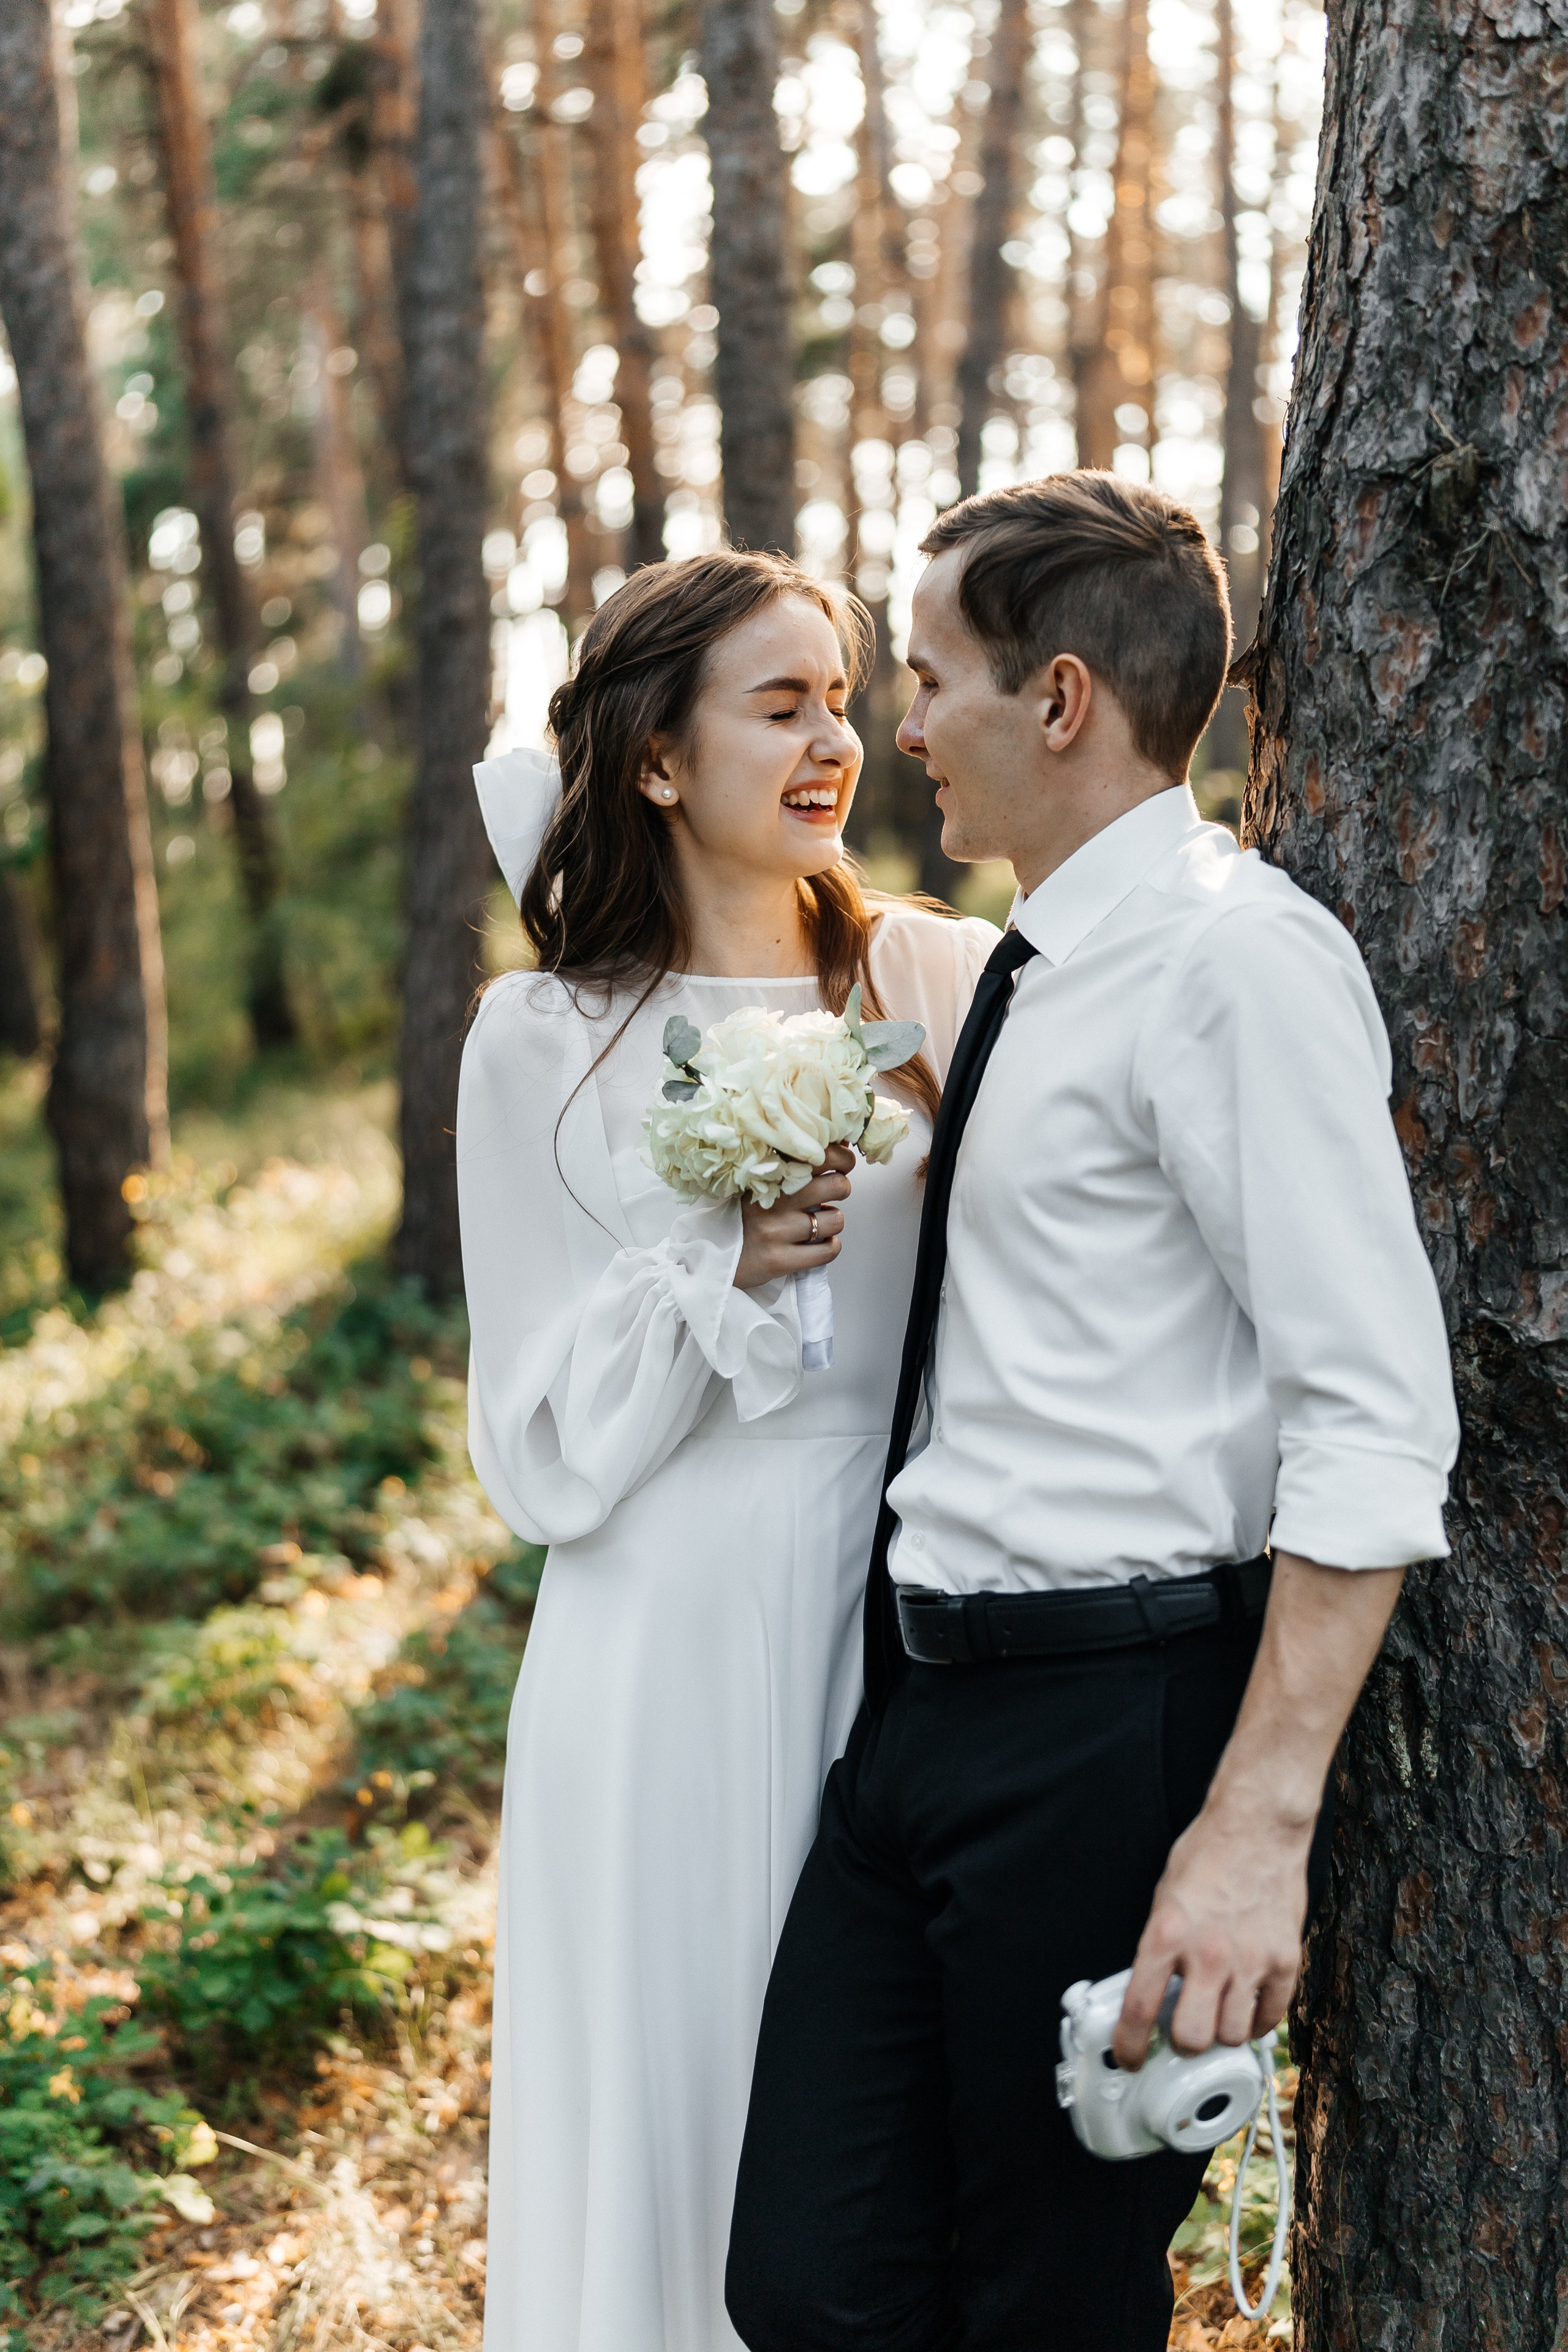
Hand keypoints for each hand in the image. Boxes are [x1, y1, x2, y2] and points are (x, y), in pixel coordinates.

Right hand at [734, 1145, 852, 1290]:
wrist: (715, 1256)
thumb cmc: (747, 1217)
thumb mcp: (763, 1184)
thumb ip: (795, 1167)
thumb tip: (841, 1146)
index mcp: (769, 1175)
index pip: (819, 1155)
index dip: (842, 1158)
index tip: (844, 1164)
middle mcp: (773, 1201)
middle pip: (836, 1185)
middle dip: (841, 1188)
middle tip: (833, 1193)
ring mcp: (776, 1231)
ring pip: (835, 1220)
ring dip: (832, 1222)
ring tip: (816, 1223)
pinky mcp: (780, 1260)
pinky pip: (827, 1250)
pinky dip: (829, 1247)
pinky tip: (816, 1244)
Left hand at [1112, 1800, 1309, 2067]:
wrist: (1257, 1827)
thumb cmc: (1208, 1856)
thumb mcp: (1164, 1898)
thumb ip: (1158, 1947)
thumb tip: (1149, 1992)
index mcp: (1166, 1934)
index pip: (1139, 2009)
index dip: (1129, 2045)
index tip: (1128, 2058)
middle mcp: (1207, 1953)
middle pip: (1192, 2037)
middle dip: (1183, 2044)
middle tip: (1182, 2032)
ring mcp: (1250, 1959)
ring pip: (1233, 2036)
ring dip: (1221, 2033)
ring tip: (1217, 2013)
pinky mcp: (1285, 1960)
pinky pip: (1271, 2017)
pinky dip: (1258, 2021)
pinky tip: (1248, 2006)